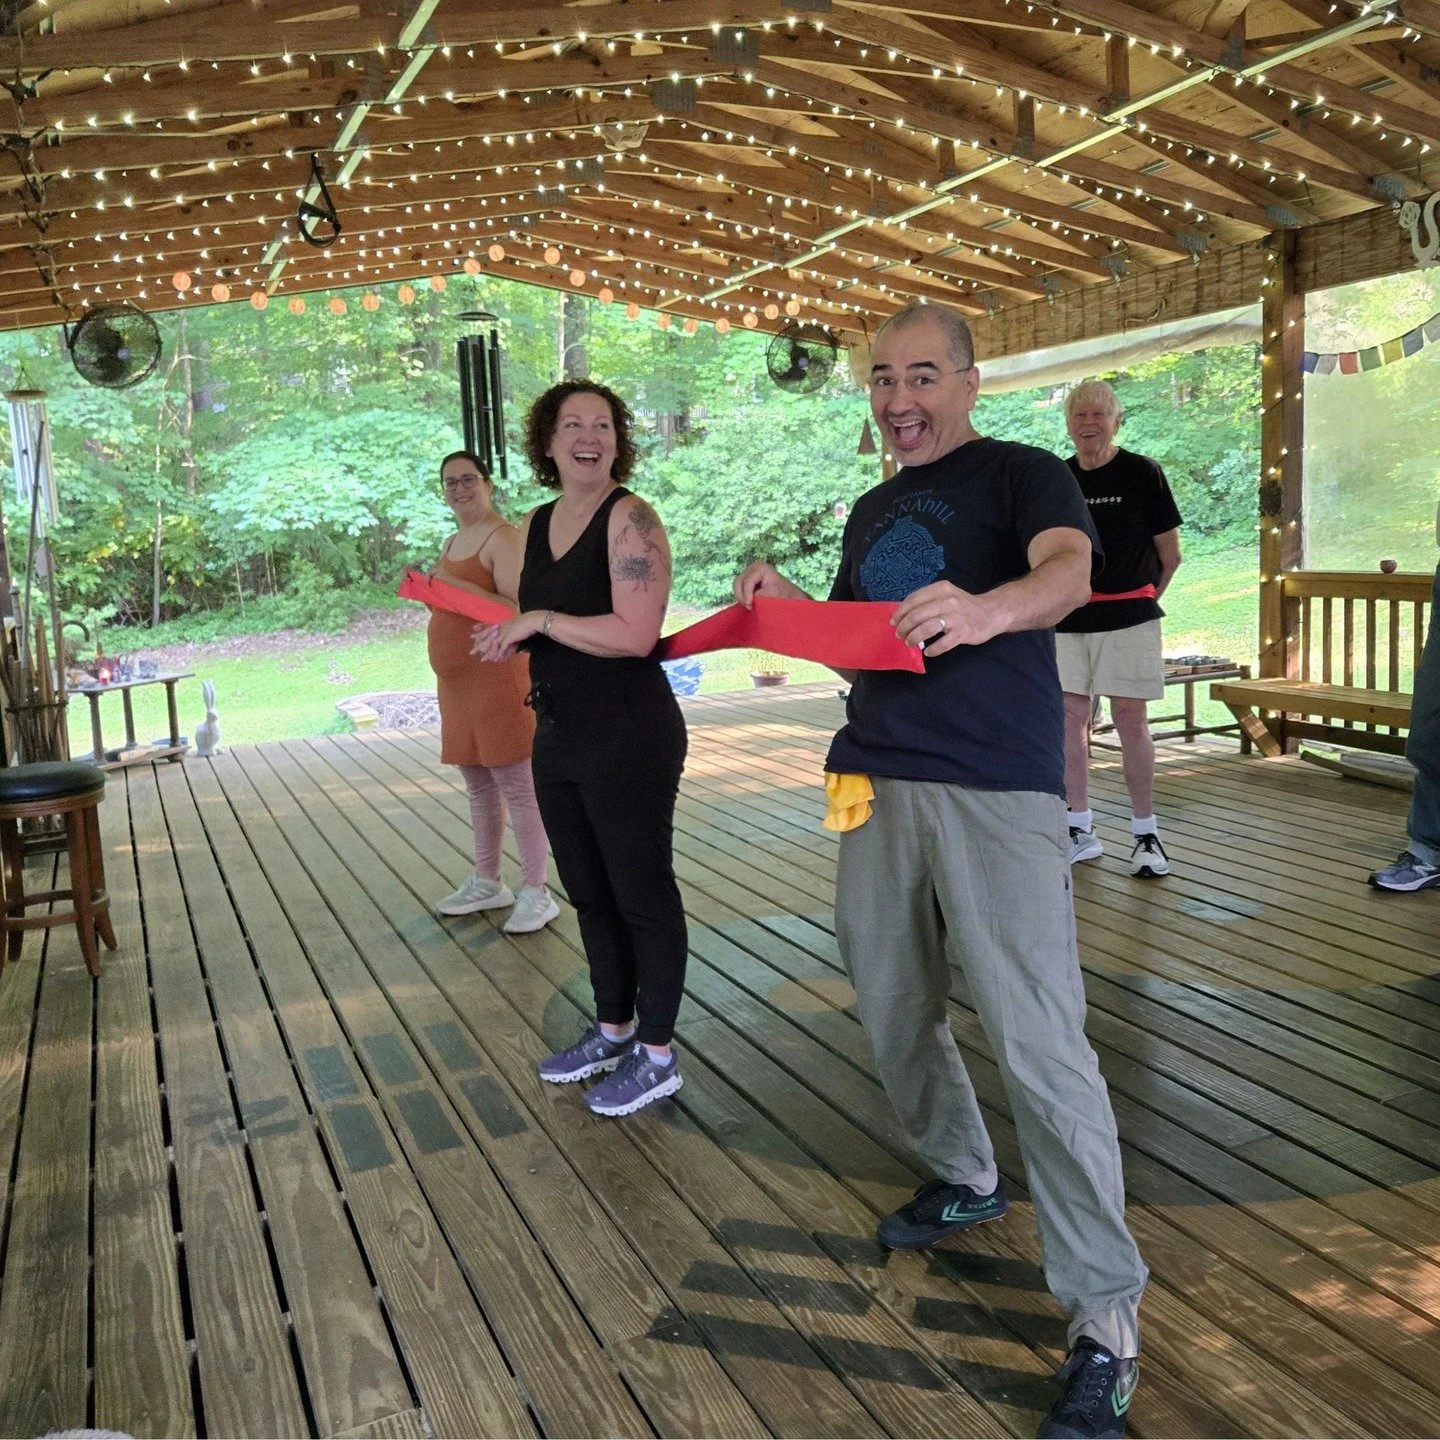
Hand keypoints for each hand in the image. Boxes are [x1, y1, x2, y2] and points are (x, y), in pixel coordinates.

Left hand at [471, 611, 542, 660]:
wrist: (532, 620)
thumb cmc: (526, 623)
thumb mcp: (516, 625)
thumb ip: (511, 630)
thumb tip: (509, 636)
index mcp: (501, 624)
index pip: (487, 628)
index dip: (479, 632)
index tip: (471, 635)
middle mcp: (500, 628)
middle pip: (487, 638)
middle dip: (479, 646)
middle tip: (471, 652)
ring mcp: (504, 633)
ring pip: (493, 645)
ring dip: (488, 653)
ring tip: (483, 660)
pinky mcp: (509, 637)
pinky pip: (502, 647)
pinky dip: (499, 654)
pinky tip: (496, 659)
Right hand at [734, 562, 804, 607]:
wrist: (790, 596)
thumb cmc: (784, 594)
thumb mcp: (773, 594)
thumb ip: (760, 596)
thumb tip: (750, 601)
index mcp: (760, 567)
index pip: (748, 581)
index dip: (747, 593)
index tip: (750, 605)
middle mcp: (753, 568)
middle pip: (739, 581)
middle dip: (742, 595)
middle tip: (749, 607)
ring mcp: (749, 574)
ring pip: (736, 586)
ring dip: (741, 597)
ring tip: (750, 606)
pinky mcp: (747, 581)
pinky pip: (738, 589)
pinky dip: (742, 597)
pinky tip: (750, 603)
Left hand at [891, 581, 1006, 655]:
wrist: (991, 613)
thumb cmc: (963, 606)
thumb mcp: (946, 595)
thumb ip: (927, 601)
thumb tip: (903, 614)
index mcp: (941, 589)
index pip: (914, 599)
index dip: (900, 612)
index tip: (893, 622)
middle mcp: (948, 600)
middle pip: (917, 614)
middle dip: (904, 627)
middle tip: (899, 635)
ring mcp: (956, 617)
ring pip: (927, 628)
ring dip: (913, 637)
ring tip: (909, 642)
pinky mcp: (963, 632)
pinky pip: (943, 643)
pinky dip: (933, 649)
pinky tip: (928, 652)